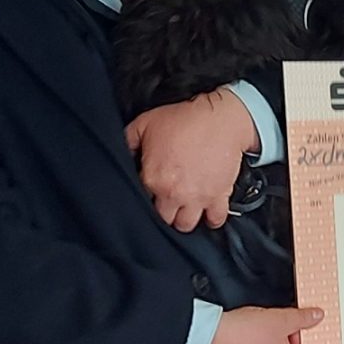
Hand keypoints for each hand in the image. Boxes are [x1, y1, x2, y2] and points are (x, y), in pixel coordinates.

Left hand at [126, 89, 257, 231]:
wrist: (221, 118)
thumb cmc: (186, 119)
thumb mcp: (145, 123)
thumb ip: (128, 141)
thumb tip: (123, 154)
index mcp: (153, 178)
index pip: (142, 200)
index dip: (147, 193)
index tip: (153, 187)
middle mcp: (174, 193)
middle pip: (163, 219)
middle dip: (164, 211)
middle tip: (168, 199)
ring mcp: (198, 198)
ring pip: (186, 226)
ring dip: (184, 219)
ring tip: (185, 208)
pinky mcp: (219, 196)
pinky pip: (215, 221)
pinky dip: (211, 219)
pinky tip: (207, 212)